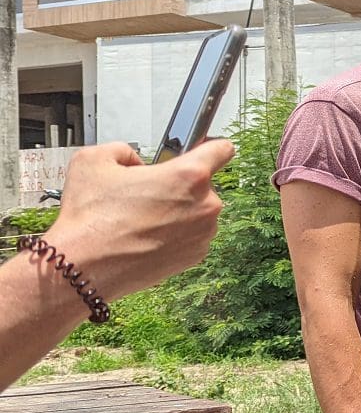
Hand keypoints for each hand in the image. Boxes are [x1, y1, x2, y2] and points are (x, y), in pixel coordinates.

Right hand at [43, 141, 234, 301]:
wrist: (85, 266)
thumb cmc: (91, 217)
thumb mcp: (94, 159)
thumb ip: (124, 150)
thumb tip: (135, 161)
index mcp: (189, 176)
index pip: (222, 149)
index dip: (210, 146)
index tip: (201, 149)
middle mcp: (206, 206)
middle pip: (203, 184)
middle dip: (179, 184)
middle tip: (147, 192)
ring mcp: (204, 234)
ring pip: (197, 211)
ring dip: (178, 210)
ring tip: (141, 216)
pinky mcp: (196, 256)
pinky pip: (192, 235)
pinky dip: (175, 233)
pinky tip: (146, 235)